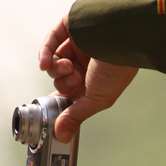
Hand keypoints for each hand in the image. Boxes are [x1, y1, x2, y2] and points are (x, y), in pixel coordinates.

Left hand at [39, 15, 138, 141]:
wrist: (121, 40)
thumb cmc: (116, 71)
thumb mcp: (96, 100)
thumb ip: (76, 116)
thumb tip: (61, 136)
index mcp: (95, 83)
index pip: (71, 94)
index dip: (63, 101)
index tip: (57, 109)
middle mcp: (87, 65)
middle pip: (61, 80)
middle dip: (64, 83)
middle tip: (76, 80)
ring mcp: (78, 46)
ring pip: (54, 62)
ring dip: (57, 68)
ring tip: (70, 65)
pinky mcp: (70, 28)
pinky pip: (50, 42)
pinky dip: (45, 54)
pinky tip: (45, 63)